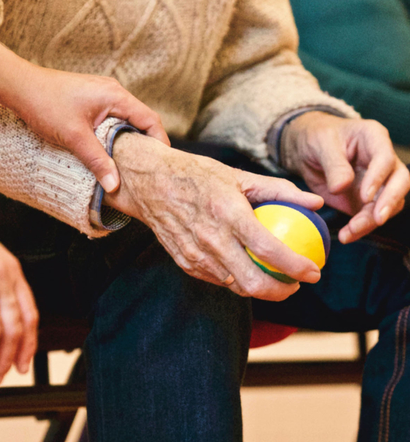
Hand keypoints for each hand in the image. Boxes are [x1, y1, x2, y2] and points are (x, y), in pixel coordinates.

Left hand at [5, 66, 169, 192]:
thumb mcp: (74, 137)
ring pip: (127, 120)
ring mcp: (103, 94)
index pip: (150, 120)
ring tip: (131, 163)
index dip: (160, 142)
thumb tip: (115, 186)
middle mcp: (114, 92)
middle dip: (146, 144)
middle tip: (148, 168)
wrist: (19, 86)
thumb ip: (98, 161)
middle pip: (141, 120)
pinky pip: (114, 118)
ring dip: (130, 140)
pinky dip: (117, 134)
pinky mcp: (92, 100)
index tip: (162, 164)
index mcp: (116, 96)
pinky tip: (111, 150)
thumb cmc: (46, 104)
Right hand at [104, 133, 323, 300]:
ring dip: (260, 288)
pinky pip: (217, 280)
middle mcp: (211, 239)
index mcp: (228, 213)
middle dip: (282, 291)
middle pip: (253, 282)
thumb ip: (280, 190)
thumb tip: (315, 202)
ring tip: (273, 278)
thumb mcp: (239, 175)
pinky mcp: (185, 262)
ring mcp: (195, 255)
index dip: (296, 267)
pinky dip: (236, 279)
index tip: (313, 272)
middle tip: (295, 284)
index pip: (269, 250)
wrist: (151, 183)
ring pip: (235, 286)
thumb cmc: (197, 175)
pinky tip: (245, 268)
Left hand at [281, 112, 409, 242]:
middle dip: (389, 202)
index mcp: (374, 138)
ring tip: (351, 231)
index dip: (378, 178)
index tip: (364, 196)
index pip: (385, 159)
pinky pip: (370, 216)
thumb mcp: (321, 144)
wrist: (307, 150)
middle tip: (377, 219)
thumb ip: (333, 165)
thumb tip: (342, 187)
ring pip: (388, 204)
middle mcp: (383, 160)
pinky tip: (347, 236)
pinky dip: (361, 228)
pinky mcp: (367, 200)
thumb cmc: (317, 138)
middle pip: (399, 182)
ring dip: (372, 221)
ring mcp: (378, 182)